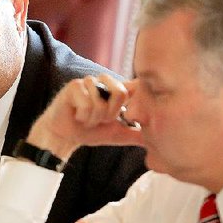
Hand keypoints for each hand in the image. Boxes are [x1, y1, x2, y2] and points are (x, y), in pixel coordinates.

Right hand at [26, 74, 142, 160]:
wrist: (65, 136)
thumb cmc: (90, 132)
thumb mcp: (117, 134)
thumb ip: (136, 133)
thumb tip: (157, 140)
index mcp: (117, 89)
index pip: (135, 85)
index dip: (139, 95)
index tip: (134, 110)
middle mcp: (104, 82)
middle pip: (120, 93)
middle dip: (110, 115)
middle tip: (100, 120)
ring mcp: (89, 81)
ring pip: (101, 102)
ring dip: (94, 118)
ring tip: (86, 118)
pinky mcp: (74, 85)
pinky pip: (86, 104)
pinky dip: (83, 117)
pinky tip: (77, 115)